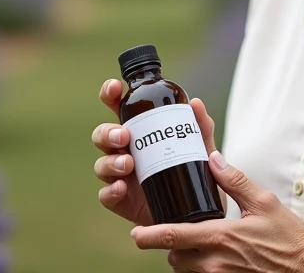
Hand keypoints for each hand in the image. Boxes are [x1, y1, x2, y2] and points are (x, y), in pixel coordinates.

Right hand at [92, 79, 226, 225]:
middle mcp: (125, 151)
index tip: (114, 88)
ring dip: (110, 161)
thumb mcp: (201, 149)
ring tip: (128, 163)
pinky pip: (106, 195)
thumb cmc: (195, 174)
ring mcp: (121, 177)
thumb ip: (200, 127)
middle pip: (102, 135)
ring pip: (101, 165)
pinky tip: (121, 187)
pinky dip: (111, 190)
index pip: (117, 108)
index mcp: (139, 132)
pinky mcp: (122, 201)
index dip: (110, 94)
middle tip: (124, 135)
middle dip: (107, 132)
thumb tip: (195, 102)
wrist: (199, 214)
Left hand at [130, 150, 303, 272]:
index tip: (135, 233)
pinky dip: (203, 269)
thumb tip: (213, 159)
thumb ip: (235, 180)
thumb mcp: (264, 203)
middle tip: (184, 231)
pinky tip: (219, 258)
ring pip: (187, 270)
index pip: (172, 236)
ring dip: (187, 258)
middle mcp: (214, 262)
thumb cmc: (290, 240)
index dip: (147, 235)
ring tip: (203, 244)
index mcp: (220, 237)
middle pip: (174, 256)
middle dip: (172, 245)